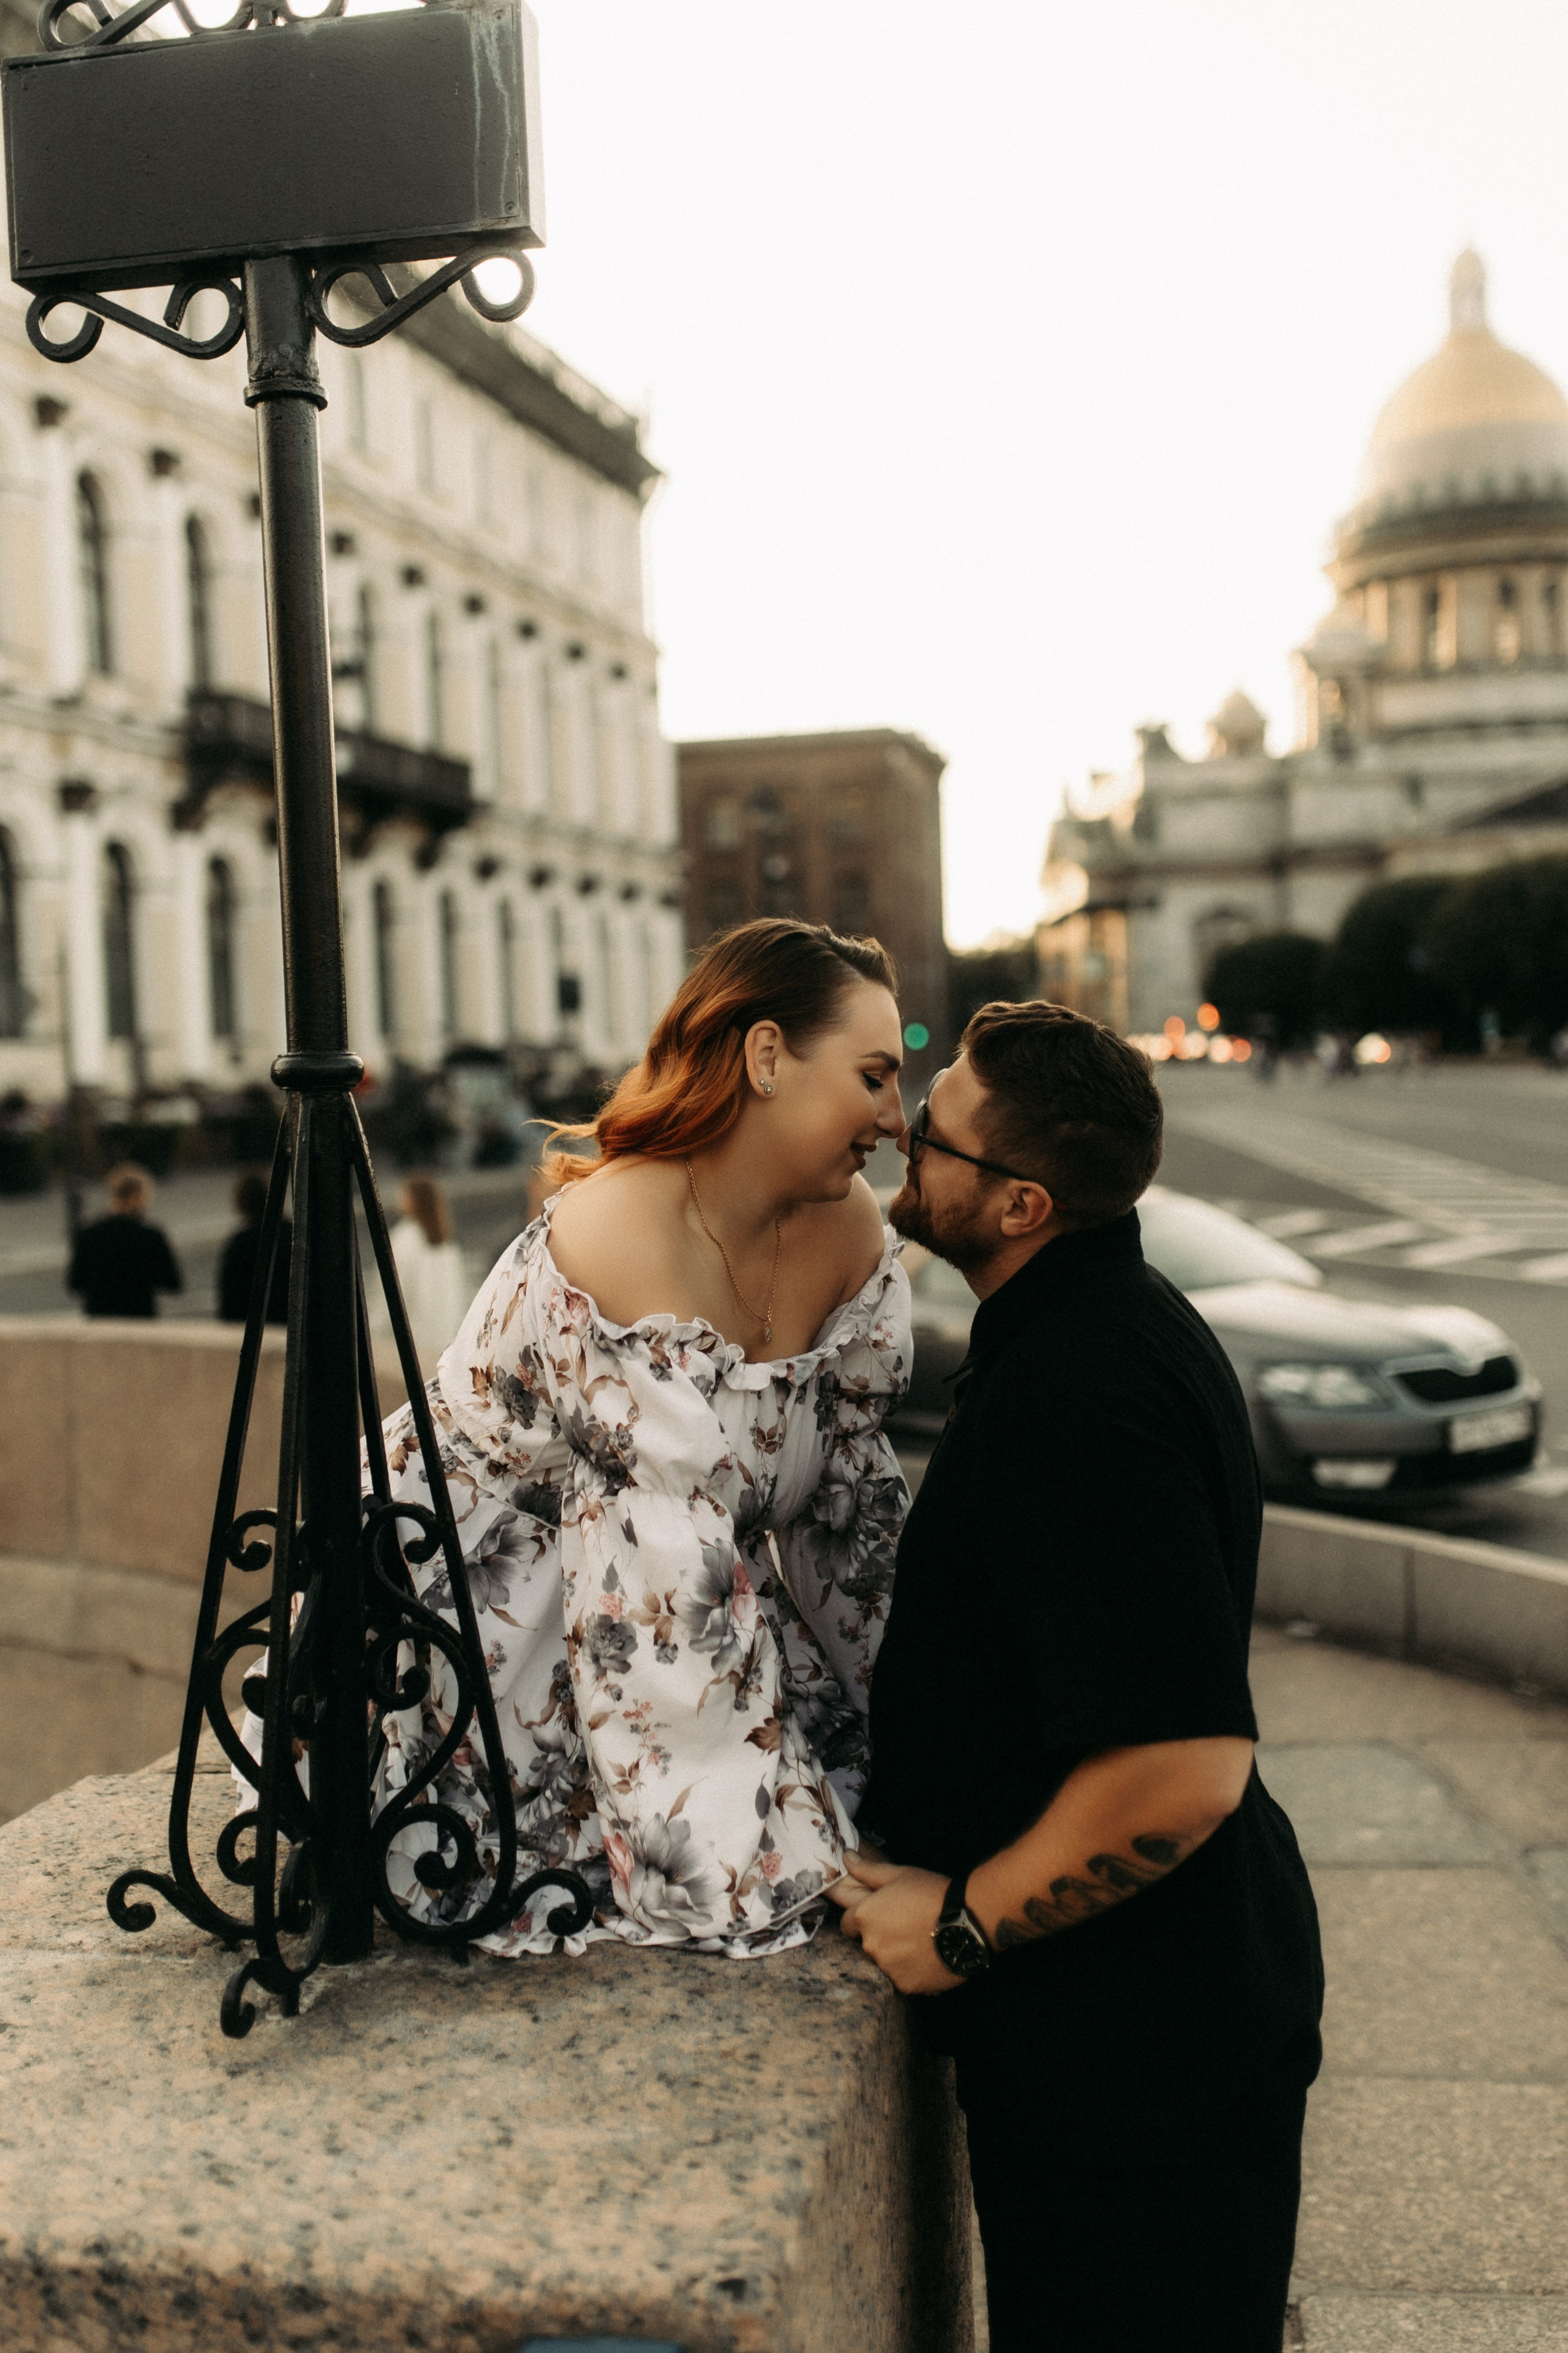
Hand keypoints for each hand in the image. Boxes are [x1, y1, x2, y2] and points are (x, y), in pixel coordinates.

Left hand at [827, 1851, 962, 1994]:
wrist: (965, 1921)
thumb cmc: (930, 1892)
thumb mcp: (899, 1875)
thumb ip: (867, 1870)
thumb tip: (846, 1858)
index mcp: (864, 1917)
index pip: (847, 1924)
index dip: (863, 1919)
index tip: (881, 1915)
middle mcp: (870, 1945)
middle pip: (866, 1944)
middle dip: (880, 1937)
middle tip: (905, 1926)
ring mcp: (887, 1967)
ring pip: (884, 1963)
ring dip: (895, 1955)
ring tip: (919, 1942)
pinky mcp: (905, 1985)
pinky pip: (901, 1978)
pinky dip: (910, 1970)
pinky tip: (926, 1956)